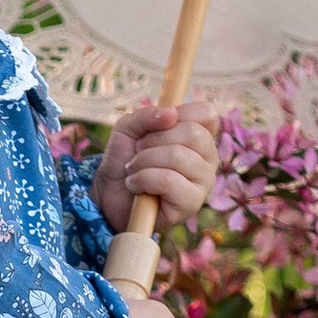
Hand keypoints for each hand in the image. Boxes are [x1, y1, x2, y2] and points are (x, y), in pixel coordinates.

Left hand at [95, 99, 220, 234]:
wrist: (109, 194)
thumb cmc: (125, 159)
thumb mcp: (128, 128)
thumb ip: (146, 115)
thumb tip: (171, 114)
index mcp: (199, 136)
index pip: (207, 113)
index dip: (180, 114)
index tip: (155, 127)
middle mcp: (208, 158)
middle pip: (193, 133)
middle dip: (154, 139)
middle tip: (138, 151)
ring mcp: (204, 181)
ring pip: (178, 156)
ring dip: (144, 161)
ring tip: (133, 170)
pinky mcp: (192, 203)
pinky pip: (169, 180)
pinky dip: (143, 179)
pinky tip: (135, 186)